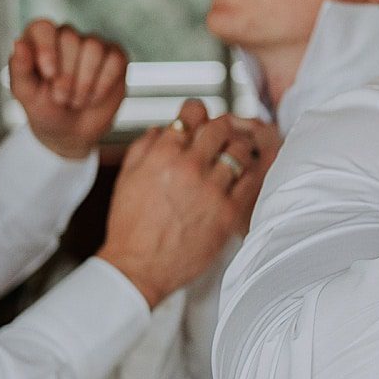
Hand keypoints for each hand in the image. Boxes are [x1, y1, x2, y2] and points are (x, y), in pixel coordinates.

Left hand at [9, 20, 129, 160]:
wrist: (71, 132)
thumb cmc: (45, 109)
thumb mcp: (26, 94)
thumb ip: (19, 68)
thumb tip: (18, 43)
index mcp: (38, 40)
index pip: (43, 28)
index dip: (47, 48)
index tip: (49, 74)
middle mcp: (66, 37)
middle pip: (70, 37)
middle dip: (67, 74)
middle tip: (61, 99)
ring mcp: (92, 45)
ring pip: (94, 47)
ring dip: (85, 81)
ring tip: (76, 100)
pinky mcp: (115, 57)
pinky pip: (115, 59)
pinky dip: (105, 83)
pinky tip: (95, 97)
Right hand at [95, 100, 268, 305]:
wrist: (139, 267)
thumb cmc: (130, 224)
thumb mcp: (127, 177)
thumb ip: (146, 145)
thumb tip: (165, 127)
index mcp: (163, 154)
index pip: (193, 112)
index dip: (198, 112)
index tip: (199, 119)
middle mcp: (189, 166)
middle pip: (221, 127)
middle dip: (220, 129)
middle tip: (218, 138)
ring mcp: (212, 189)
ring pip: (240, 150)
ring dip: (237, 149)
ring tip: (230, 158)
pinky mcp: (229, 211)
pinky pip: (251, 179)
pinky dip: (248, 173)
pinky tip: (240, 178)